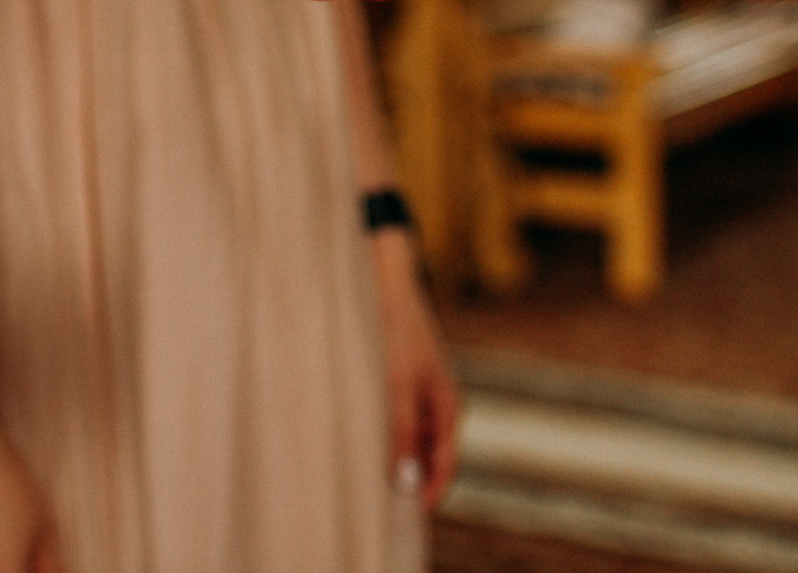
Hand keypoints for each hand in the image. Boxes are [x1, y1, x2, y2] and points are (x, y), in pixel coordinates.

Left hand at [371, 226, 459, 509]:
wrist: (381, 278)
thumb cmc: (392, 328)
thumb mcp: (398, 384)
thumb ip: (402, 432)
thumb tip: (406, 482)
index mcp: (448, 407)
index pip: (443, 466)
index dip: (426, 495)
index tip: (400, 520)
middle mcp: (436, 404)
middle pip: (424, 455)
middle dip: (404, 477)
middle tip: (372, 498)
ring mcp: (417, 392)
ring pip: (406, 437)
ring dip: (388, 452)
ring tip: (355, 467)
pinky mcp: (396, 379)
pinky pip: (391, 417)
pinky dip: (377, 430)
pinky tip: (350, 434)